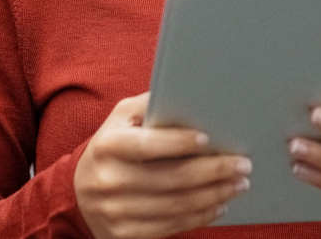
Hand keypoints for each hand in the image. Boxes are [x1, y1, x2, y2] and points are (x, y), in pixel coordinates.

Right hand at [74, 92, 251, 238]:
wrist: (77, 194)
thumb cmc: (111, 146)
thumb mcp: (121, 119)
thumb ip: (152, 106)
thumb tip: (192, 96)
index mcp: (109, 145)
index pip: (149, 145)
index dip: (180, 143)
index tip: (210, 139)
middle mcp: (110, 180)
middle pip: (172, 178)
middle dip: (214, 171)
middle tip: (242, 164)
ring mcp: (116, 211)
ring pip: (177, 205)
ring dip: (214, 195)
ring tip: (238, 184)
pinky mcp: (125, 234)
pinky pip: (171, 226)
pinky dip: (200, 215)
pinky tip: (219, 204)